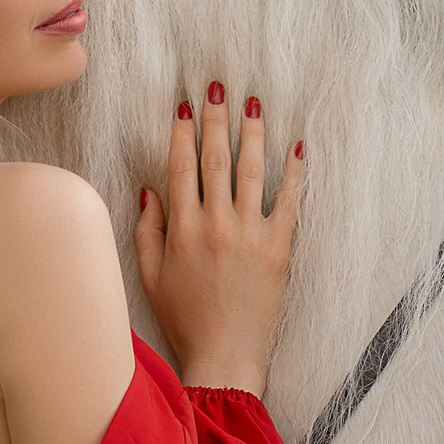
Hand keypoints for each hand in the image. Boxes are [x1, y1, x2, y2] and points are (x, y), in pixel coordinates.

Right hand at [134, 83, 304, 395]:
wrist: (225, 356)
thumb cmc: (184, 319)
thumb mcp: (150, 277)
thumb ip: (146, 232)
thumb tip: (149, 191)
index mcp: (181, 230)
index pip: (181, 167)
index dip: (182, 132)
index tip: (185, 106)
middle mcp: (216, 225)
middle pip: (216, 159)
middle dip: (216, 120)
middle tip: (219, 87)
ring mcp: (250, 235)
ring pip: (252, 171)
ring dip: (252, 134)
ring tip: (253, 104)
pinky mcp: (279, 249)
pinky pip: (290, 202)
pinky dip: (295, 173)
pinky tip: (298, 147)